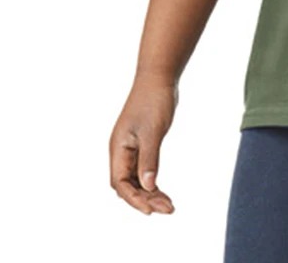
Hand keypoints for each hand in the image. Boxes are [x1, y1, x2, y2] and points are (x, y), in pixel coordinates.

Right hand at [109, 74, 178, 214]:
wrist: (159, 78)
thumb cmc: (154, 101)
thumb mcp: (153, 132)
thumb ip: (149, 159)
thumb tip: (148, 187)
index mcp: (118, 148)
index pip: (120, 183)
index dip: (134, 199)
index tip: (151, 210)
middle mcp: (121, 151)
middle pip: (127, 186)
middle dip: (145, 200)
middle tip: (168, 208)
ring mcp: (131, 149)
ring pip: (136, 180)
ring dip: (150, 193)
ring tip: (169, 205)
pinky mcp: (142, 145)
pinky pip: (143, 171)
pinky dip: (152, 182)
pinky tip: (162, 191)